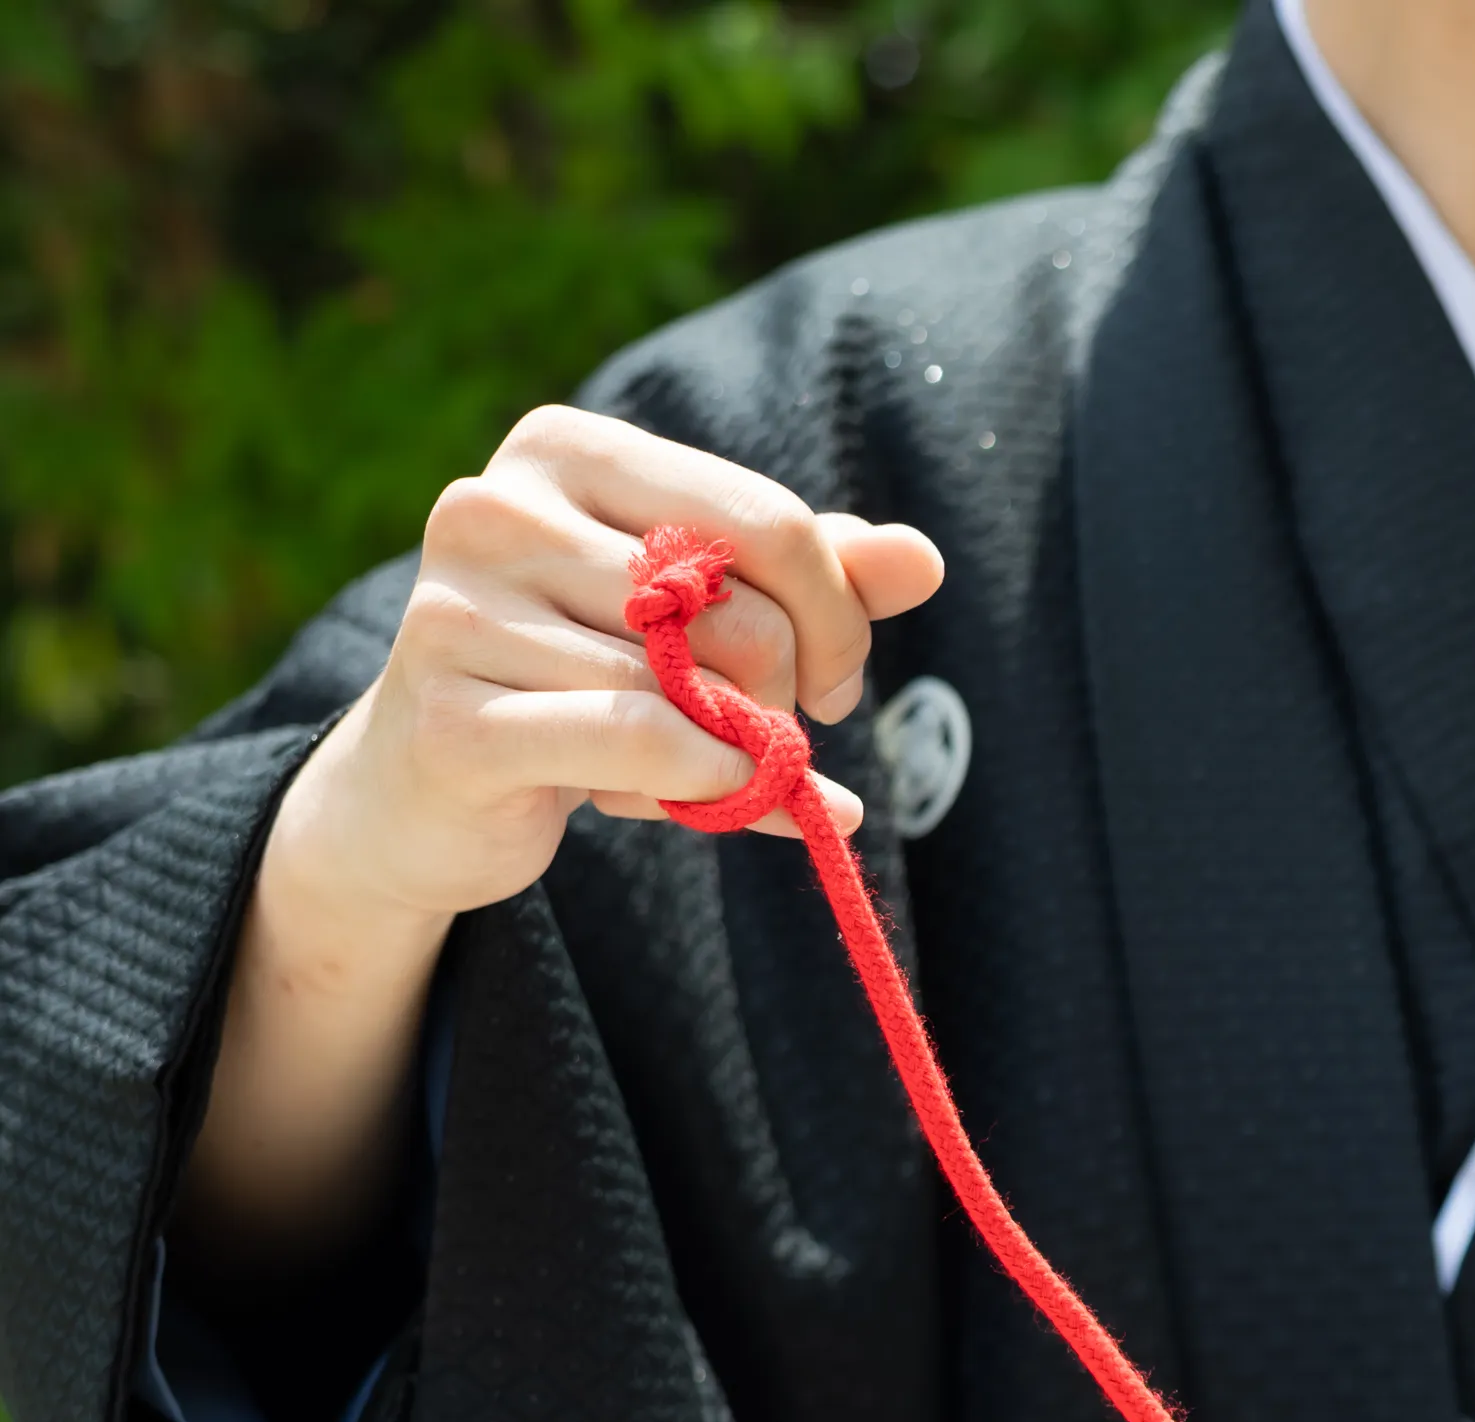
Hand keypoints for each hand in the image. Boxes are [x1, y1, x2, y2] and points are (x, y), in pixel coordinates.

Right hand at [262, 405, 945, 938]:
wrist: (429, 789)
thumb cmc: (590, 682)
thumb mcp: (713, 617)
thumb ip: (818, 582)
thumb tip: (923, 560)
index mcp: (565, 450)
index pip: (767, 521)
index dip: (836, 615)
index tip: (834, 681)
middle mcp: (493, 507)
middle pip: (736, 610)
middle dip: (783, 692)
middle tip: (761, 732)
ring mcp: (456, 609)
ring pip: (687, 689)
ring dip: (730, 751)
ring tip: (684, 761)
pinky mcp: (450, 718)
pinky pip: (643, 744)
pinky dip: (708, 784)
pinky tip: (705, 796)